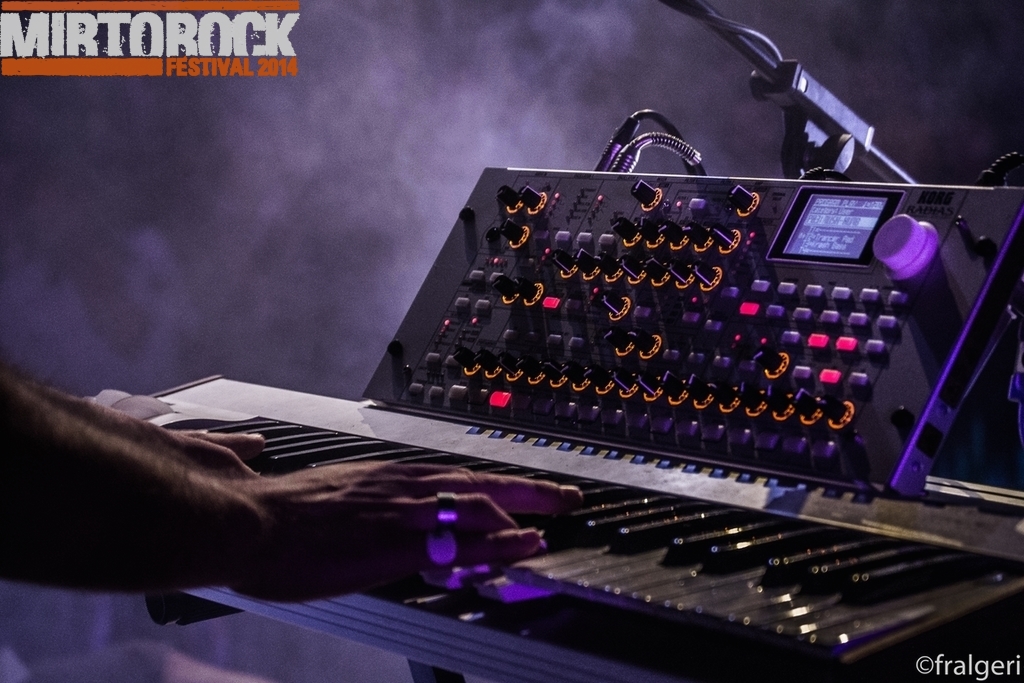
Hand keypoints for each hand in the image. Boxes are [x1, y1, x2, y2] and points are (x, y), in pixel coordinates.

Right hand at [229, 460, 581, 600]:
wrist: (244, 522)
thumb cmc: (276, 515)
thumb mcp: (330, 496)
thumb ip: (363, 500)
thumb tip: (376, 510)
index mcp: (385, 477)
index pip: (454, 474)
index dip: (494, 482)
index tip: (521, 488)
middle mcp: (400, 487)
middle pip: (479, 481)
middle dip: (526, 490)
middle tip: (563, 495)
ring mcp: (400, 514)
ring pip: (478, 505)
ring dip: (524, 510)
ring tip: (558, 515)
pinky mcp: (393, 545)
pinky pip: (458, 545)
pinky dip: (497, 544)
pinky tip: (523, 546)